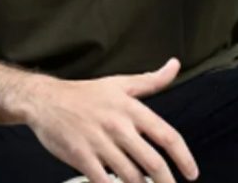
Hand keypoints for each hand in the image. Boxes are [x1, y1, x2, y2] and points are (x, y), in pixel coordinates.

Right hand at [28, 58, 198, 182]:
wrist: (46, 100)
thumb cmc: (85, 93)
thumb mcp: (120, 83)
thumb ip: (151, 80)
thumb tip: (174, 65)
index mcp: (130, 108)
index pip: (166, 135)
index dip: (184, 157)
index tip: (191, 173)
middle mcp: (117, 125)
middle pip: (152, 163)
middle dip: (166, 182)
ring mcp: (99, 143)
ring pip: (131, 177)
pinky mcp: (82, 157)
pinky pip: (104, 182)